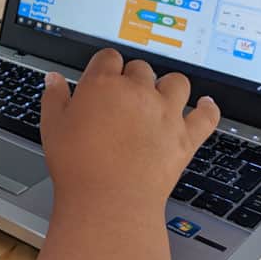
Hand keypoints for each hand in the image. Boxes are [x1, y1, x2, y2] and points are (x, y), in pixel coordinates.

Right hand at [40, 49, 219, 208]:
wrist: (109, 201)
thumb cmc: (77, 167)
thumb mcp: (52, 127)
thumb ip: (54, 98)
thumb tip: (54, 80)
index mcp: (104, 84)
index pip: (109, 58)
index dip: (105, 66)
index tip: (102, 77)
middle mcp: (138, 92)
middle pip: (141, 68)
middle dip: (133, 78)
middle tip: (125, 97)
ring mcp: (165, 112)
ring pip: (176, 82)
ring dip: (168, 86)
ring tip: (160, 96)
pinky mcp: (185, 136)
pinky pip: (206, 115)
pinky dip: (208, 109)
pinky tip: (205, 105)